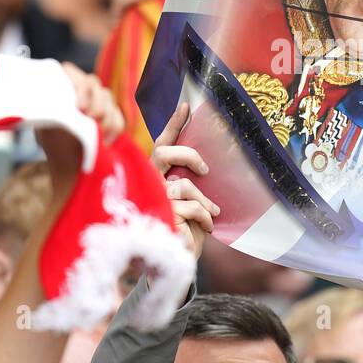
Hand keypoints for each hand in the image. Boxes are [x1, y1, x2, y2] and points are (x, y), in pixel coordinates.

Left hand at [37, 64, 123, 190]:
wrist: (69, 162)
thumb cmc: (53, 142)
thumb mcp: (46, 127)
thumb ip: (52, 113)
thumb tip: (53, 107)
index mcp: (62, 86)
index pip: (70, 71)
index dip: (77, 84)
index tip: (79, 106)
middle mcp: (81, 89)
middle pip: (93, 83)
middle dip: (95, 102)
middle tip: (91, 119)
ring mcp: (98, 100)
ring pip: (109, 98)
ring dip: (105, 118)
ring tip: (98, 134)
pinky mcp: (112, 114)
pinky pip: (119, 116)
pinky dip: (114, 129)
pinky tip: (105, 141)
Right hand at [152, 102, 219, 257]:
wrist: (178, 257)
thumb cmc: (185, 227)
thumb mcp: (190, 200)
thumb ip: (190, 181)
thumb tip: (206, 164)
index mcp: (157, 175)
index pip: (163, 144)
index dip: (174, 124)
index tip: (187, 105)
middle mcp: (149, 183)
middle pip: (164, 153)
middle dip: (188, 155)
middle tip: (205, 170)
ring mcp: (153, 199)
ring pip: (184, 184)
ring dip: (204, 201)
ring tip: (212, 213)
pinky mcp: (161, 215)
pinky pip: (191, 207)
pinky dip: (204, 216)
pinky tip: (208, 227)